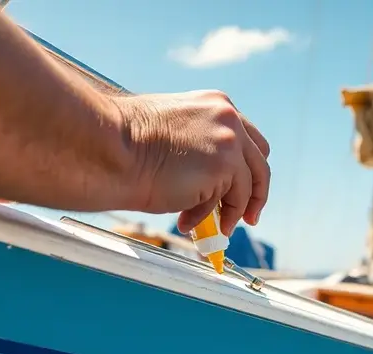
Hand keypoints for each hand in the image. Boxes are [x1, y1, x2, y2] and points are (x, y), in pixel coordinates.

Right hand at [112, 90, 269, 234]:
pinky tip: (186, 222)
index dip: (249, 169)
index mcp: (216, 104)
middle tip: (248, 218)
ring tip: (215, 229)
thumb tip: (211, 182)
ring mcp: (230, 143)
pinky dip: (210, 218)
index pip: (249, 139)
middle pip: (260, 164)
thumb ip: (199, 148)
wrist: (111, 147)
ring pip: (247, 189)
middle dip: (256, 194)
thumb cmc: (127, 141)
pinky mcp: (225, 168)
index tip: (246, 189)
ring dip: (231, 213)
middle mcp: (229, 119)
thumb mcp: (174, 133)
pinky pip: (227, 203)